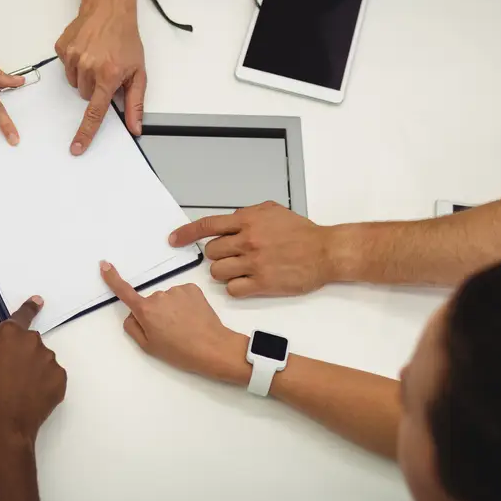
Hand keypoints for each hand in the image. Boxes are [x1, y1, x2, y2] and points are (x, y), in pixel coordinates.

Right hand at [0, 297, 66, 444]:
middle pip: (29, 343)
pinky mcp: (61, 379)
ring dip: (34, 370)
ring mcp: (49, 361)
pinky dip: (44, 385)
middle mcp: (33, 342)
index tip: (38, 301)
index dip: (30, 308)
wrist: (1, 426)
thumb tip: (0, 355)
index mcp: (9, 334)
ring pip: (42, 361)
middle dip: (22, 355)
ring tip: (19, 392)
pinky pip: (52, 377)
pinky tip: (31, 399)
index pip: (22, 316)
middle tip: (9, 376)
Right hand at [55, 0, 146, 154]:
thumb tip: (135, 127)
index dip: (86, 133)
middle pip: (85, 96)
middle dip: (95, 88)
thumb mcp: (138, 71)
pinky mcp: (62, 48)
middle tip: (106, 69)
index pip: (95, 112)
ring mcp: (72, 57)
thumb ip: (136, 102)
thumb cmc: (126, 39)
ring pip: (74, 83)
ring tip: (96, 57)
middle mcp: (88, 67)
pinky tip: (86, 49)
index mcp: (108, 75)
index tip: (77, 147)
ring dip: (84, 76)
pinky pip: (66, 67)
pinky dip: (75, 62)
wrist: (110, 8)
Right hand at [100, 262, 247, 383]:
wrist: (212, 347)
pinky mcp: (192, 288)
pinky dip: (185, 303)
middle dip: (156, 313)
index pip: (124, 292)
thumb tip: (132, 314)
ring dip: (172, 309)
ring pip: (167, 298)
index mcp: (145, 311)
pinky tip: (192, 317)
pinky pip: (181, 294)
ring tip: (184, 327)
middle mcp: (159, 295)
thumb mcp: (148, 347)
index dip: (112, 278)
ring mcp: (176, 290)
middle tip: (170, 332)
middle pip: (150, 302)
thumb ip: (133, 328)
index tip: (104, 265)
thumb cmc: (178, 352)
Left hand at [169, 202, 332, 297]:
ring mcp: (254, 263)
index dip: (187, 234)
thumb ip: (248, 214)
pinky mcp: (263, 283)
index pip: (208, 226)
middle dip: (217, 255)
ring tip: (240, 270)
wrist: (326, 251)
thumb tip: (230, 220)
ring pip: (218, 272)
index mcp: (248, 220)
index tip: (174, 240)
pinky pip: (233, 289)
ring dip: (224, 272)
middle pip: (212, 252)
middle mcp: (248, 240)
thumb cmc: (301, 232)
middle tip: (232, 256)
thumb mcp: (273, 211)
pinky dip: (236, 287)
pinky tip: (248, 282)